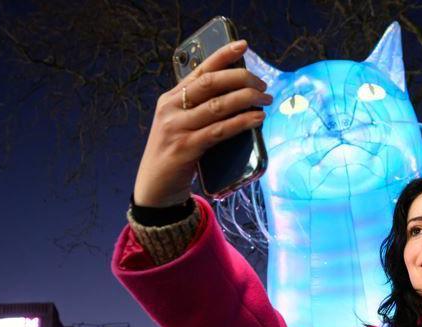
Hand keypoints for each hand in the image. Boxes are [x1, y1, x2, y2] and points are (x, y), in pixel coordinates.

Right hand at [133, 40, 272, 206]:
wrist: (155, 186)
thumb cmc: (176, 152)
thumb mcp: (181, 124)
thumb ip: (199, 109)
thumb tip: (238, 95)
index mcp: (170, 98)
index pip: (199, 70)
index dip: (222, 55)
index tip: (242, 45)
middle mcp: (171, 108)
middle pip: (210, 84)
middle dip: (241, 79)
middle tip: (262, 84)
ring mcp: (176, 128)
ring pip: (218, 106)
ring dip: (246, 100)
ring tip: (266, 99)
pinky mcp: (186, 148)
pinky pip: (219, 130)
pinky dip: (241, 122)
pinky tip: (257, 119)